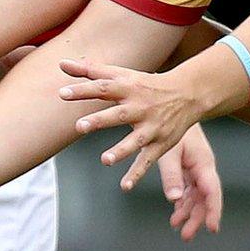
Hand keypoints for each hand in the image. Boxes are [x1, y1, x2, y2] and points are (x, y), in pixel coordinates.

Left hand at [59, 59, 212, 191]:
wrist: (188, 94)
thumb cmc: (145, 84)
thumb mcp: (121, 74)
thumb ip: (91, 70)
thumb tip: (62, 64)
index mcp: (128, 89)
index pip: (103, 88)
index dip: (83, 90)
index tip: (62, 93)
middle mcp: (140, 108)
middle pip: (118, 115)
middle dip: (99, 121)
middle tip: (79, 126)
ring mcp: (151, 127)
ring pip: (135, 141)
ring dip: (121, 151)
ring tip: (105, 160)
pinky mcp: (160, 144)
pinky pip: (147, 161)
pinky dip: (137, 174)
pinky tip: (124, 186)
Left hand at [158, 123, 222, 239]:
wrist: (169, 110)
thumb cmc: (170, 127)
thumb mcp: (168, 153)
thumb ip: (171, 175)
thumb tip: (174, 199)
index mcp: (203, 164)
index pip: (212, 192)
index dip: (213, 211)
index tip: (212, 228)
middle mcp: (203, 168)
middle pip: (205, 198)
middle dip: (197, 218)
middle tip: (186, 235)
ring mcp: (196, 169)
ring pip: (197, 196)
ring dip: (188, 212)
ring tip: (177, 227)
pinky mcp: (188, 168)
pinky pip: (189, 190)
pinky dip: (183, 202)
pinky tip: (176, 213)